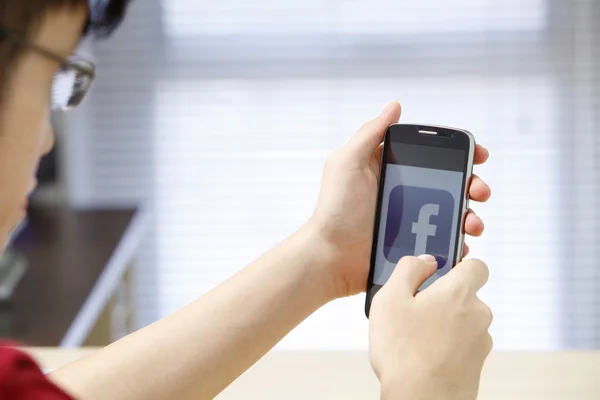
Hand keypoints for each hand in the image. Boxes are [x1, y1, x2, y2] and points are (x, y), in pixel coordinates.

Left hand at [308, 101, 490, 297]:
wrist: (331, 256)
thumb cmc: (335, 208)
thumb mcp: (347, 163)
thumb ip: (370, 133)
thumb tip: (395, 106)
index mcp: (391, 170)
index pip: (432, 156)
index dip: (458, 154)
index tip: (478, 155)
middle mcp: (405, 193)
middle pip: (451, 184)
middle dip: (473, 185)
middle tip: (479, 191)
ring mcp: (411, 221)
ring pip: (453, 214)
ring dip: (472, 216)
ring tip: (473, 224)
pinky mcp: (414, 247)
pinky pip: (444, 243)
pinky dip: (458, 244)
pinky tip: (462, 244)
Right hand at [369, 255, 492, 399]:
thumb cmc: (403, 351)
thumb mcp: (390, 299)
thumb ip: (408, 269)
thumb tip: (424, 260)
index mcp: (459, 292)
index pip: (476, 266)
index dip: (458, 266)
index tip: (437, 274)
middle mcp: (478, 314)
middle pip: (465, 295)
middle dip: (443, 300)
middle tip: (414, 311)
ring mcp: (480, 341)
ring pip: (462, 322)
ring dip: (444, 324)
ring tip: (415, 338)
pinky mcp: (477, 364)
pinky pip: (462, 345)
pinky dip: (446, 347)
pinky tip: (423, 356)